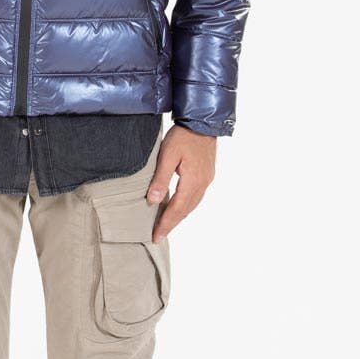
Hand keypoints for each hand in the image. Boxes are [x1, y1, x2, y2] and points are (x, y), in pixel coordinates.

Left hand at [146, 124, 216, 242]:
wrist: (203, 121)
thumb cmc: (184, 136)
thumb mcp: (168, 155)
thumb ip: (161, 179)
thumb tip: (152, 201)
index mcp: (192, 182)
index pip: (176, 209)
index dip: (165, 224)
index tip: (155, 237)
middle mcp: (202, 185)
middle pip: (185, 211)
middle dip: (171, 224)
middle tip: (158, 236)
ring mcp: (207, 180)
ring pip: (192, 205)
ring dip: (179, 216)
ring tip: (167, 224)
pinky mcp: (207, 174)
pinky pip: (196, 197)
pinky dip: (186, 206)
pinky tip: (179, 206)